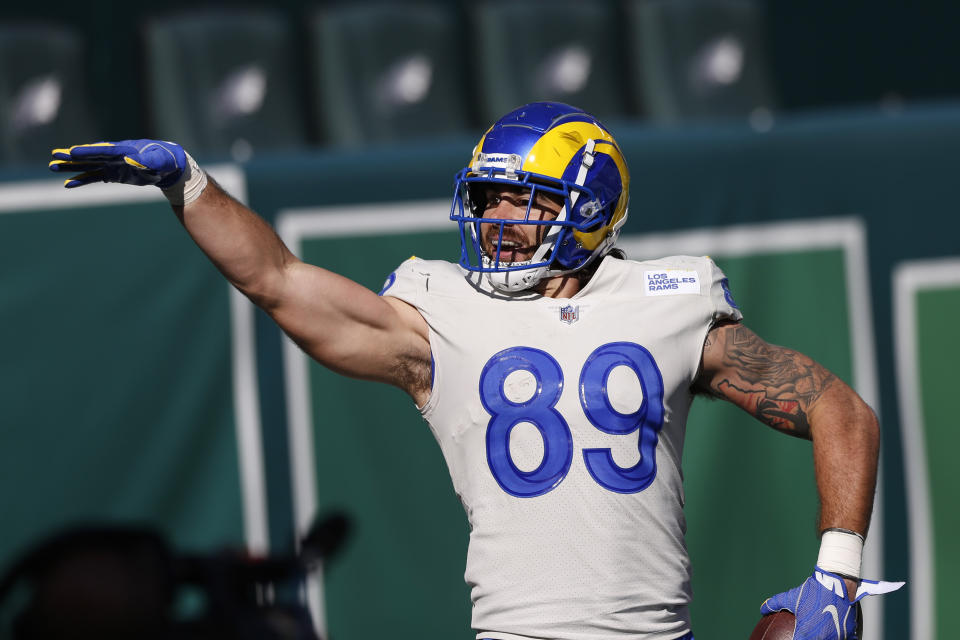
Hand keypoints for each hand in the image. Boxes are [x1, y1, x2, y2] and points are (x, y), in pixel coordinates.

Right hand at [49, 140, 186, 188]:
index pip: (103, 151)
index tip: (72, 151)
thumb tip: (134, 161)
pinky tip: (68, 183)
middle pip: (90, 156)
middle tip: (54, 155)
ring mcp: (112, 164)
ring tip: (53, 166)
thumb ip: (148, 161)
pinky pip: (94, 176)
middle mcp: (114, 156)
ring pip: (88, 165)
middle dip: (73, 156)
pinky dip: (82, 179)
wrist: (168, 166)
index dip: (88, 151)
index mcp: (123, 150)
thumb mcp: (159, 161)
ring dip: (72, 167)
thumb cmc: (164, 160)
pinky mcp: (113, 173)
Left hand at [760, 567, 903, 639]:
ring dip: (824, 639)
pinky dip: (840, 639)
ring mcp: (838, 638)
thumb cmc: (812, 591)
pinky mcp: (850, 634)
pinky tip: (836, 637)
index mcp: (806, 634)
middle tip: (806, 636)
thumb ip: (774, 604)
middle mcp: (822, 638)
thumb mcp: (791, 597)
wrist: (836, 584)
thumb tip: (762, 609)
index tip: (793, 638)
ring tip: (820, 635)